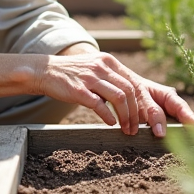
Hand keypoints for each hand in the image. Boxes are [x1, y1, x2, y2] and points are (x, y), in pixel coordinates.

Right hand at [35, 50, 193, 136]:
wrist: (45, 70)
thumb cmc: (73, 76)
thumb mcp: (96, 72)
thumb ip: (113, 81)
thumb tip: (133, 102)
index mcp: (110, 62)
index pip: (135, 82)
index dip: (145, 103)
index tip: (149, 120)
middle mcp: (103, 66)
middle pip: (131, 91)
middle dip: (138, 113)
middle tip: (138, 129)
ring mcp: (91, 77)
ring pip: (120, 96)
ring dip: (126, 116)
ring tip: (127, 130)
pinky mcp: (78, 89)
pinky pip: (99, 103)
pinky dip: (108, 115)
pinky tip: (110, 124)